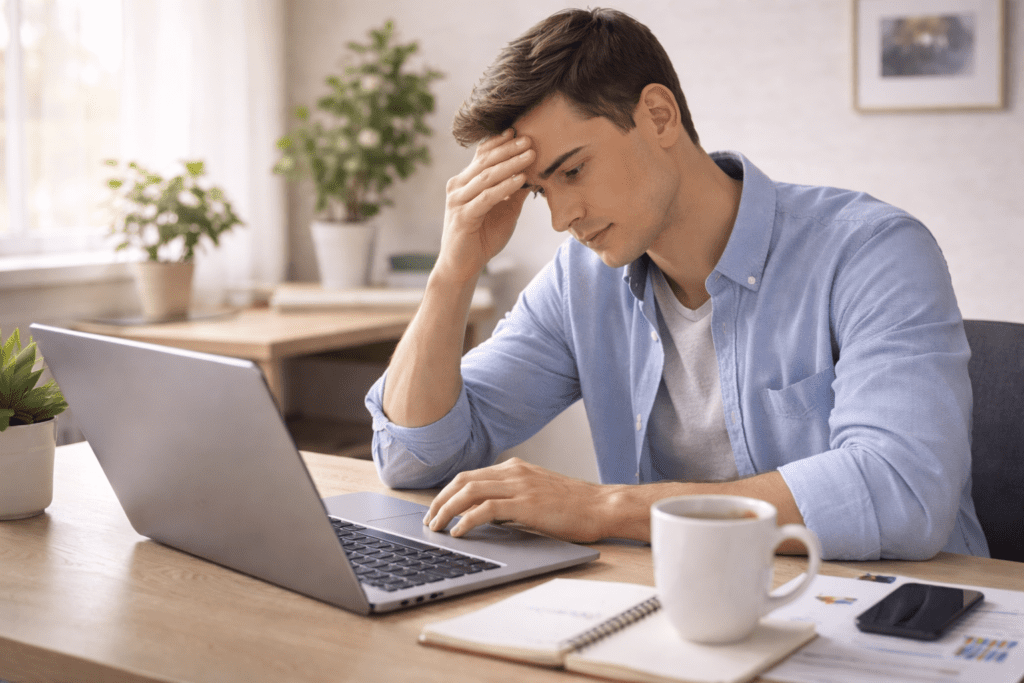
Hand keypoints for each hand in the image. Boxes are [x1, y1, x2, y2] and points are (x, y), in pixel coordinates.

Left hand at [423, 458, 608, 542]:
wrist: (602, 506)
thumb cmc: (575, 506)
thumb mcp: (539, 494)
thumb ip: (514, 499)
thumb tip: (488, 515)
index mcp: (516, 468)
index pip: (470, 476)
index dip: (448, 492)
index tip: (437, 508)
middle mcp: (514, 472)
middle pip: (463, 480)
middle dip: (440, 500)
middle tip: (429, 520)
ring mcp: (519, 486)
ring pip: (469, 492)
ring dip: (447, 510)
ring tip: (436, 527)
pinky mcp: (525, 504)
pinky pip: (485, 509)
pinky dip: (467, 520)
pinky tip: (458, 532)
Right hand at [435, 130, 534, 282]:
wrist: (462, 266)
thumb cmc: (483, 238)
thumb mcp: (505, 211)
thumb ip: (515, 192)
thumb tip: (534, 174)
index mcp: (465, 182)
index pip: (482, 155)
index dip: (500, 142)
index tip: (519, 131)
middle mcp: (458, 186)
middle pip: (485, 161)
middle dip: (509, 149)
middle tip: (529, 139)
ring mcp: (458, 201)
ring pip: (487, 177)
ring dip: (510, 164)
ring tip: (530, 155)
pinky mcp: (463, 216)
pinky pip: (487, 197)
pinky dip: (505, 187)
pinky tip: (520, 180)